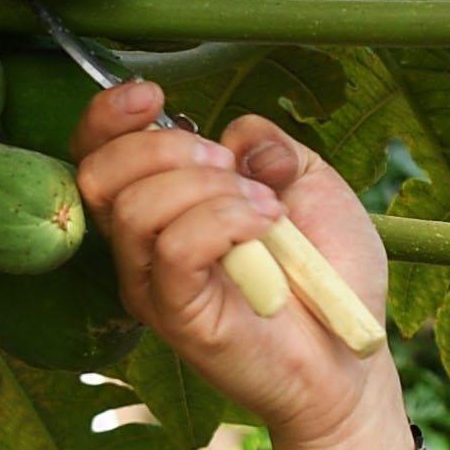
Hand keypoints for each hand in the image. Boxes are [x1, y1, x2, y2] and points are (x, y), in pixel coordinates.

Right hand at [74, 92, 408, 449]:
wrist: (352, 354)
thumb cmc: (328, 272)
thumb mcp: (311, 184)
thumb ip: (270, 147)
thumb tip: (234, 135)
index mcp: (162, 205)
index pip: (97, 154)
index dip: (107, 116)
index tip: (152, 95)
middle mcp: (144, 244)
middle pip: (100, 174)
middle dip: (164, 147)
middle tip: (230, 164)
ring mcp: (155, 283)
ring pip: (135, 208)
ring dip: (206, 186)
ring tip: (266, 207)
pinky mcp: (178, 315)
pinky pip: (175, 249)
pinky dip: (224, 220)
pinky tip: (266, 226)